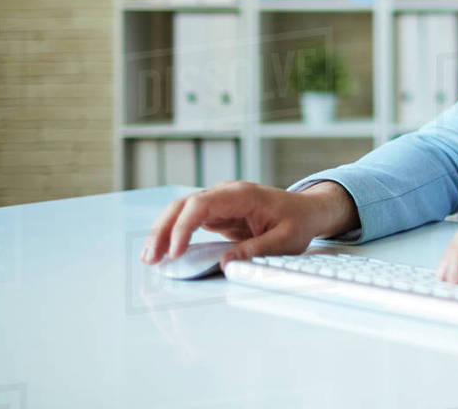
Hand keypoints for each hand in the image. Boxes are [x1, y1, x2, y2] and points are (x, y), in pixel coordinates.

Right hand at [139, 180, 357, 266]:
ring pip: (181, 212)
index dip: (184, 227)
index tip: (176, 251)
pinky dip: (174, 235)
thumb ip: (257, 250)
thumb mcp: (286, 239)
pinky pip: (190, 221)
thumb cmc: (299, 221)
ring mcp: (220, 202)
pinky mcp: (218, 214)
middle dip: (163, 229)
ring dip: (163, 233)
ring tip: (149, 258)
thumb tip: (226, 263)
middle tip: (150, 257)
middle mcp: (226, 193)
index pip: (202, 204)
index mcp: (243, 194)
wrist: (308, 210)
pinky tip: (163, 252)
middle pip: (184, 205)